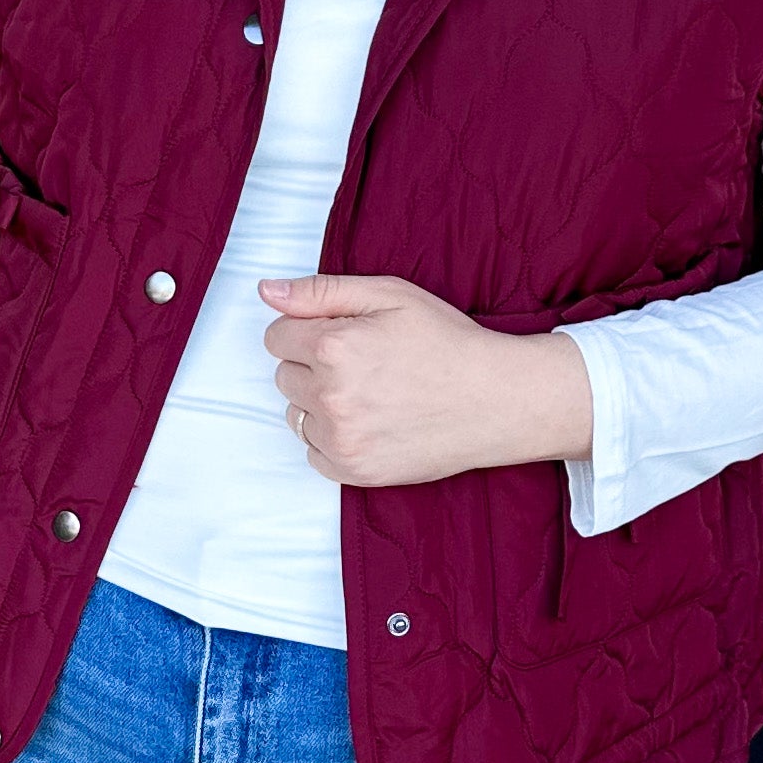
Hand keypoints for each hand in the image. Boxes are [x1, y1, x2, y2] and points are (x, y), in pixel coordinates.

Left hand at [259, 274, 593, 485]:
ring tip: (370, 394)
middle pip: (283, 376)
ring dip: (320, 404)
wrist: (496, 400)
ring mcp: (341, 439)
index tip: (344, 336)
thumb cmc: (447, 342)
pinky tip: (371, 423)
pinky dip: (334, 439)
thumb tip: (267, 291)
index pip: (276, 337)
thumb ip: (321, 292)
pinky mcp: (354, 471)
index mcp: (333, 347)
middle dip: (312, 366)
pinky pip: (314, 452)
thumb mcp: (390, 296)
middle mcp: (330, 396)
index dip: (308, 331)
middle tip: (363, 364)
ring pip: (296, 415)